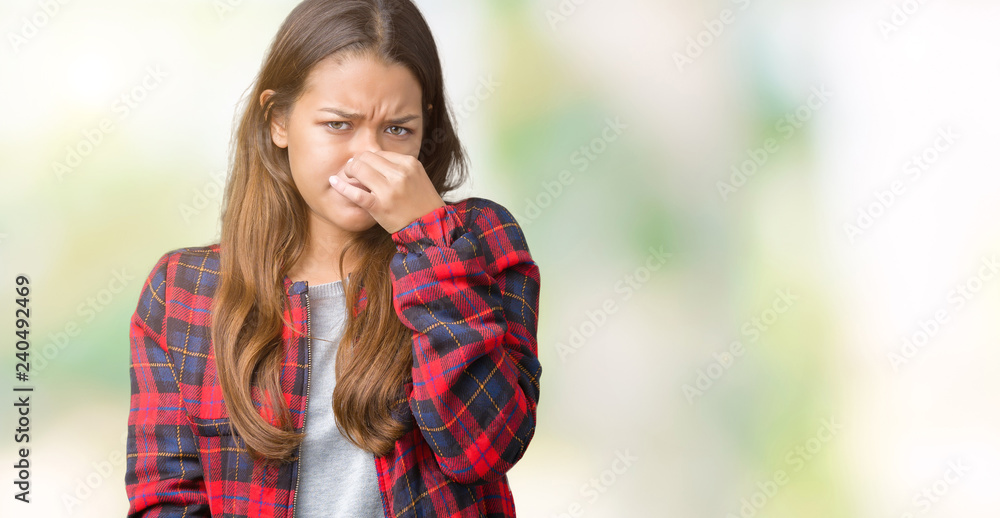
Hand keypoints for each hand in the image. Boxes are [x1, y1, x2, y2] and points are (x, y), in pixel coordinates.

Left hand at [328, 150, 445, 233]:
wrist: (430, 227)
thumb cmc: (421, 203)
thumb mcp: (416, 177)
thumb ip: (397, 166)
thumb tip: (370, 158)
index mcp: (409, 163)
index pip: (379, 152)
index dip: (367, 158)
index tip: (363, 166)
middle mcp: (400, 174)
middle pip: (366, 157)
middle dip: (356, 162)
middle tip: (353, 171)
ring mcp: (389, 190)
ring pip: (359, 169)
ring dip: (349, 171)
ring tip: (349, 178)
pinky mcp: (380, 206)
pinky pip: (355, 192)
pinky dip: (341, 186)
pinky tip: (333, 183)